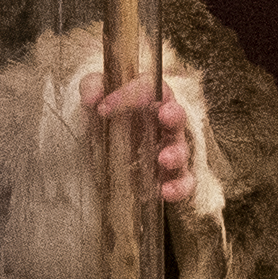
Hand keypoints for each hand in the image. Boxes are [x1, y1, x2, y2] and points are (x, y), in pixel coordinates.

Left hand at [90, 75, 198, 205]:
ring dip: (176, 154)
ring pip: (182, 150)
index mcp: (151, 97)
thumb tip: (93, 99)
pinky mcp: (170, 176)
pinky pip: (184, 182)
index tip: (103, 108)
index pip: (149, 88)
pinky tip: (167, 191)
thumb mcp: (96, 94)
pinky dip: (180, 187)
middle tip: (165, 116)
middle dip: (174, 116)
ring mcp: (170, 149)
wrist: (105, 141)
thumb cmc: (108, 112)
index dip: (131, 93)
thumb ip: (93, 86)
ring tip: (164, 159)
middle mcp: (164, 122)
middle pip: (177, 115)